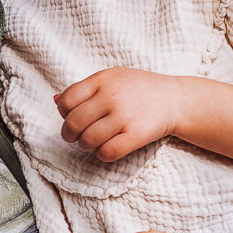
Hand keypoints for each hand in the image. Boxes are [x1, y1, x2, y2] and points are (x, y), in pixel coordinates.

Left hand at [55, 68, 200, 161]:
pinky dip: (103, 154)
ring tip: (94, 143)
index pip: (67, 100)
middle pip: (74, 123)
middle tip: (76, 138)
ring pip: (88, 141)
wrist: (176, 99)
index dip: (64, 114)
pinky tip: (108, 148)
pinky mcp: (137, 134)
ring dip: (86, 146)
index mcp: (103, 80)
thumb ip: (86, 89)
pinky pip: (107, 152)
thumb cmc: (141, 89)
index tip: (72, 118)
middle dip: (70, 135)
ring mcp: (124, 116)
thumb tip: (55, 101)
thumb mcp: (113, 78)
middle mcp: (111, 96)